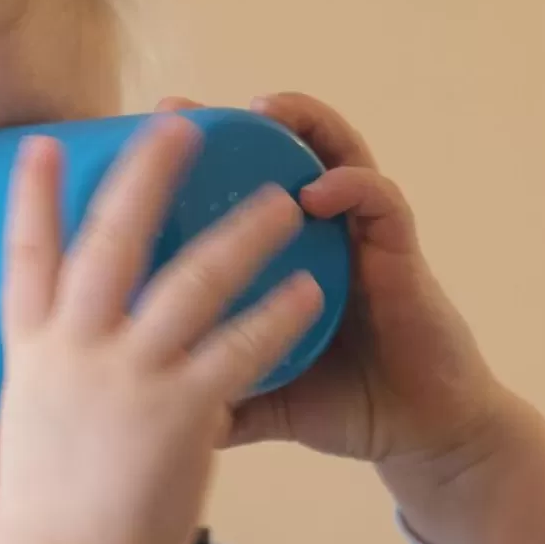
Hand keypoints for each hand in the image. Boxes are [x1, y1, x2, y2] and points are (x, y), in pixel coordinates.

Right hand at [0, 115, 323, 543]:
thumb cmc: (48, 521)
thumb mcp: (33, 437)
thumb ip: (52, 396)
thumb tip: (56, 387)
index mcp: (31, 354)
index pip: (25, 257)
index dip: (33, 196)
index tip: (42, 145)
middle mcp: (74, 350)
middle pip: (110, 239)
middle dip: (146, 174)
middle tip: (179, 124)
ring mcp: (126, 376)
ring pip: (191, 279)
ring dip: (240, 231)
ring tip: (282, 197)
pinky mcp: (179, 410)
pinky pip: (242, 346)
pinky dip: (277, 313)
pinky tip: (310, 288)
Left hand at [157, 92, 544, 543]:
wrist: (418, 434)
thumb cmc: (342, 402)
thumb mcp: (258, 394)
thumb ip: (206, 389)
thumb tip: (135, 409)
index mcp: (278, 260)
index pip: (231, 192)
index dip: (185, 166)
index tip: (126, 149)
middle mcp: (318, 235)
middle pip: (276, 156)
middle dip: (229, 124)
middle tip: (176, 110)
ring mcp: (361, 238)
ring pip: (335, 156)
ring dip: (303, 125)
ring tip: (263, 111)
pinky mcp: (402, 254)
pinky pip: (381, 204)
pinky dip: (352, 188)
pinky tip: (319, 191)